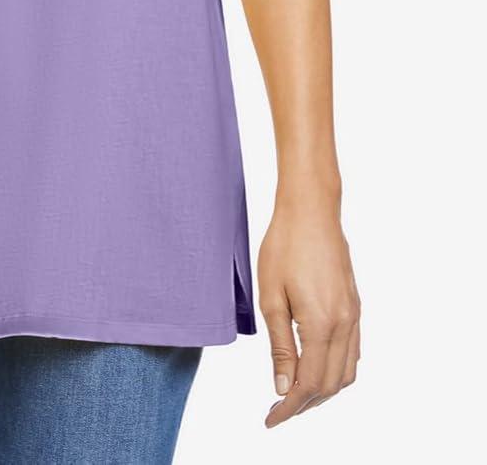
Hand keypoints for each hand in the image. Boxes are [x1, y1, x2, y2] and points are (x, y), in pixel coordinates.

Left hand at [257, 196, 360, 426]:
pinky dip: (336, 370)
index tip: (271, 418)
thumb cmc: (285, 245)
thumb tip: (282, 387)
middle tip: (278, 410)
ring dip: (322, 390)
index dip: (289, 407)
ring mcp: (354, 315)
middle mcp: (344, 324)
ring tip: (295, 393)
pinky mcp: (355, 306)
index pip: (308, 383)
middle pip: (330, 385)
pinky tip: (317, 367)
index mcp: (321, 324)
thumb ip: (280, 346)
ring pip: (346, 372)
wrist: (311, 209)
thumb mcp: (271, 296)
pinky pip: (352, 352)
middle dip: (305, 404)